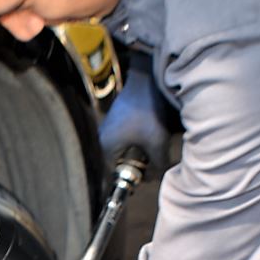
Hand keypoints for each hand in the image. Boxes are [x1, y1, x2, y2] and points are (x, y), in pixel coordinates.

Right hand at [99, 51, 173, 174]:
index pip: (112, 176)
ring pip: (118, 152)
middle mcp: (100, 140)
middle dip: (133, 168)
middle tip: (150, 168)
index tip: (142, 181)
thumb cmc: (148, 110)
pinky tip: (146, 139)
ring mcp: (106, 129)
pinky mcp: (113, 121)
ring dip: (133, 156)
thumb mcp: (157, 141)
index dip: (128, 181)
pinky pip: (120, 140)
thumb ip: (158, 164)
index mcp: (105, 148)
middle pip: (114, 165)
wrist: (146, 78)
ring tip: (150, 153)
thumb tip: (159, 177)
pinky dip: (132, 144)